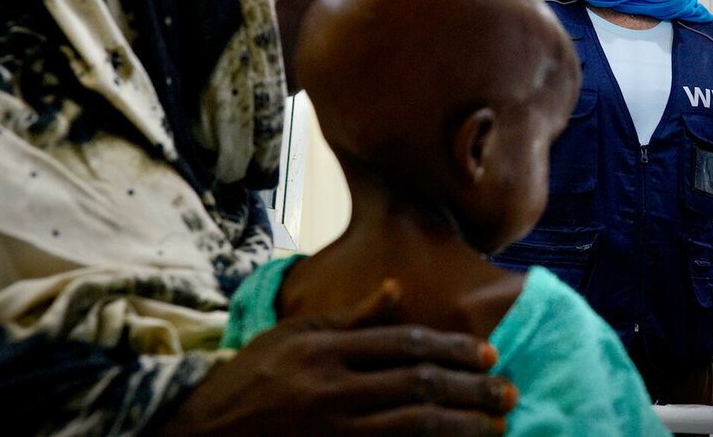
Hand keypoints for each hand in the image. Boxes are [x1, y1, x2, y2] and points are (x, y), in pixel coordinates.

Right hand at [153, 280, 515, 435]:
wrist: (202, 432)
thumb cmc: (250, 377)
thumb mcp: (294, 334)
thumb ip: (351, 317)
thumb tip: (398, 289)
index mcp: (326, 349)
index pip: (404, 345)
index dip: (451, 350)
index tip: (487, 356)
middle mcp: (333, 389)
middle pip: (417, 386)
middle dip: (471, 389)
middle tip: (509, 392)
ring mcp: (334, 432)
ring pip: (414, 428)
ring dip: (462, 426)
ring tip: (498, 426)